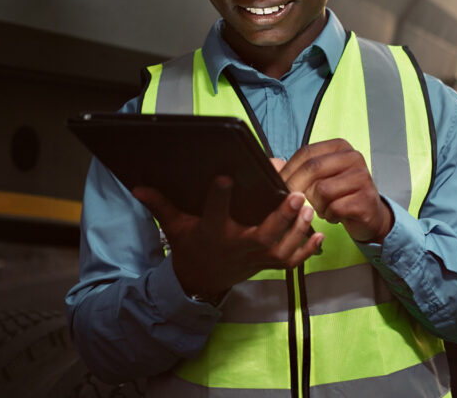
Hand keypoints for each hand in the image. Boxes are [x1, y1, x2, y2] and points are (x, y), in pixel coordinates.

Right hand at [132, 175, 324, 299]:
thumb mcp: (175, 226)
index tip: (225, 177)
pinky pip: (290, 262)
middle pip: (263, 235)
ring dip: (297, 231)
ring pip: (281, 250)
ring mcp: (256, 258)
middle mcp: (238, 246)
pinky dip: (306, 250)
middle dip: (280, 217)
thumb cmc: (191, 245)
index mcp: (213, 233)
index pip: (215, 213)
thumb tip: (137, 186)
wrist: (201, 279)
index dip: (219, 196)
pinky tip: (319, 234)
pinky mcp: (267, 265)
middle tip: (295, 195)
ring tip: (309, 209)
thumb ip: (160, 204)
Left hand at [280, 139, 393, 243]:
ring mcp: (363, 177)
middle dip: (296, 188)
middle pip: (313, 169)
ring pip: (322, 190)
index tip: (278, 186)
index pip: (306, 153)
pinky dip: (329, 215)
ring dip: (316, 205)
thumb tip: (271, 166)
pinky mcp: (366, 199)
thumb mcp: (320, 178)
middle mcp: (354, 157)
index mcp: (340, 147)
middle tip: (292, 202)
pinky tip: (335, 215)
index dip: (288, 170)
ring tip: (324, 208)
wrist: (369, 215)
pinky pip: (334, 208)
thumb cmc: (340, 194)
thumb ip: (297, 170)